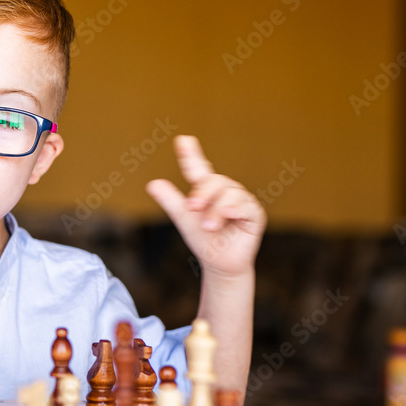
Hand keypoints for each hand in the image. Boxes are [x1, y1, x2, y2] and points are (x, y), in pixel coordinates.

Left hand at [146, 135, 265, 277]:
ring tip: (207, 226)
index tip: (183, 140)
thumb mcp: (184, 219)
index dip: (191, 154)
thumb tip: (152, 184)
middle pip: (215, 181)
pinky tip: (227, 215)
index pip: (199, 169)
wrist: (219, 264)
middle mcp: (226, 191)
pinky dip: (233, 209)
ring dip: (216, 209)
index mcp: (208, 190)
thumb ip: (170, 200)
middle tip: (191, 207)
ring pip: (229, 193)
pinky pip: (245, 205)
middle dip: (202, 193)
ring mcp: (241, 201)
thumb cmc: (204, 240)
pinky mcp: (254, 213)